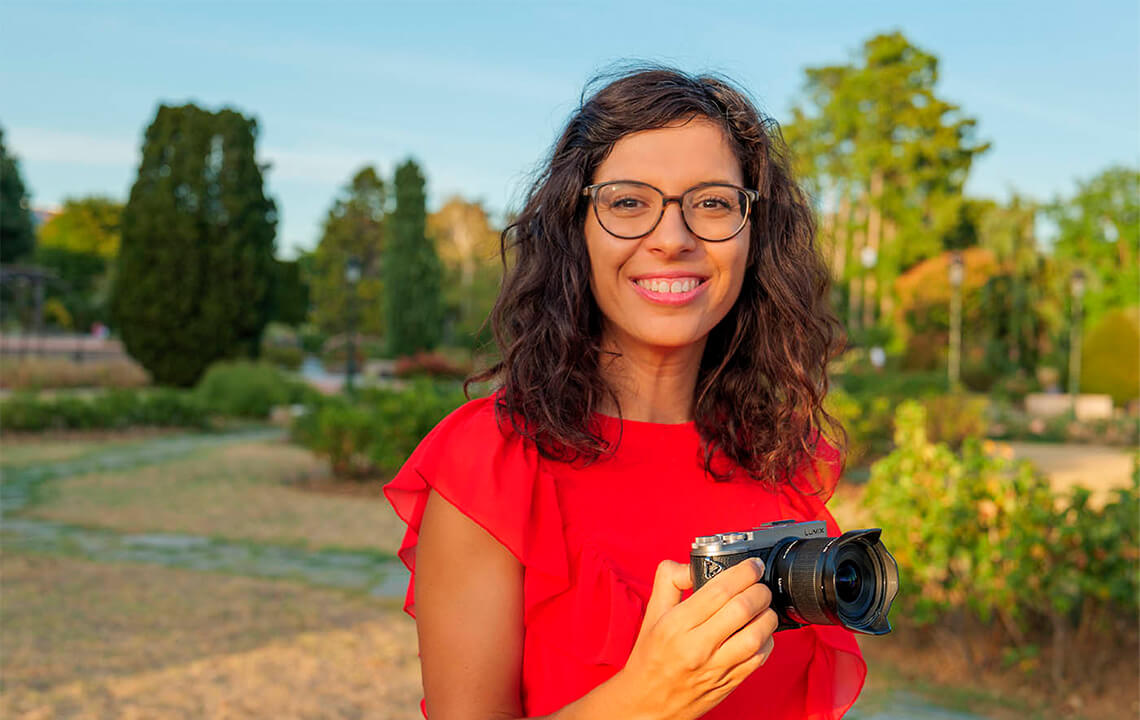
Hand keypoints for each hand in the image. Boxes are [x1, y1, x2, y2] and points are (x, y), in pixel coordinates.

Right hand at [615, 557, 776, 719]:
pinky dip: (767, 640)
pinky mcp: (729, 683)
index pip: (718, 590)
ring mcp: (715, 667)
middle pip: (742, 609)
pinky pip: (760, 658)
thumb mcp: (653, 613)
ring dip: (767, 615)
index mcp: (676, 624)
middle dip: (759, 591)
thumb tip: (693, 565)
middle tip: (759, 584)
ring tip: (763, 607)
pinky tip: (760, 631)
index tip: (752, 566)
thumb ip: (670, 580)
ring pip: (756, 635)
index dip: (743, 572)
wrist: (647, 703)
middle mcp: (697, 646)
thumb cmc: (651, 656)